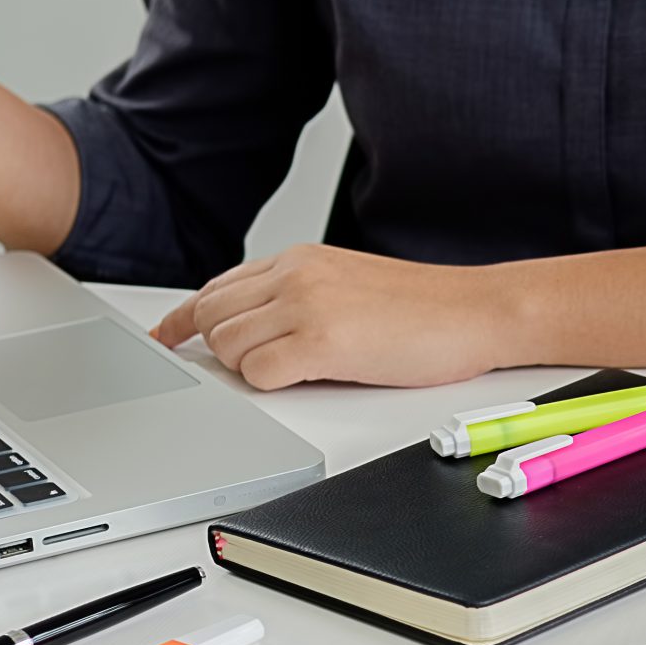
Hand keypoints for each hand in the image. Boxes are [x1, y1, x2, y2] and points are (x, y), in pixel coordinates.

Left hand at [153, 245, 506, 390]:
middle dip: (222, 350)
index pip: (217, 287)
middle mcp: (294, 275)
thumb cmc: (428, 309)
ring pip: (229, 347)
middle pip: (213, 318)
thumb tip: (256, 326)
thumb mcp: (349, 285)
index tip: (167, 337)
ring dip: (252, 368)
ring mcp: (306, 306)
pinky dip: (273, 384)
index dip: (184, 319)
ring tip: (302, 370)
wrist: (478, 311)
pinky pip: (259, 374)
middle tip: (260, 367)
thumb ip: (298, 295)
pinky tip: (311, 377)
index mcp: (298, 260)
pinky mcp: (323, 342)